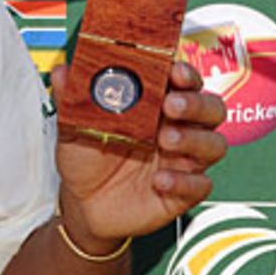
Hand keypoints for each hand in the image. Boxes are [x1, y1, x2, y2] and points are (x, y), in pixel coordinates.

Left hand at [50, 61, 226, 244]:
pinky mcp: (183, 191)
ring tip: (164, 140)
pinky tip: (160, 180)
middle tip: (171, 105)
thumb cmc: (86, 157)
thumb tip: (61, 70)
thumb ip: (71, 98)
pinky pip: (200, 185)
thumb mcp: (74, 125)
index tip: (175, 71)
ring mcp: (182, 160)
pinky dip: (185, 181)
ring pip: (214, 144)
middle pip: (211, 109)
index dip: (185, 74)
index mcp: (155, 105)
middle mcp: (176, 129)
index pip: (184, 82)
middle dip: (196, 103)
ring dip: (193, 139)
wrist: (83, 203)